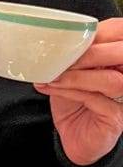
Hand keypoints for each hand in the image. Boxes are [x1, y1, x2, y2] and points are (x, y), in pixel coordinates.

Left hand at [35, 18, 122, 164]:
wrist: (71, 134)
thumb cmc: (72, 100)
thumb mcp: (69, 71)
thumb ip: (72, 55)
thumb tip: (55, 39)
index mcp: (116, 59)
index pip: (118, 33)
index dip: (97, 32)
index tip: (67, 37)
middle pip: (122, 53)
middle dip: (91, 53)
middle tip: (62, 57)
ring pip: (112, 80)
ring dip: (77, 76)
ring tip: (52, 76)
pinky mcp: (117, 117)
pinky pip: (98, 100)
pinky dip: (72, 91)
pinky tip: (52, 88)